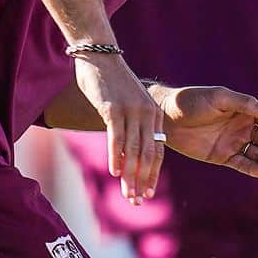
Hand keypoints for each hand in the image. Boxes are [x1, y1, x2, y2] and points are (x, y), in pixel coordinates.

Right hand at [74, 53, 164, 203]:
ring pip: (133, 150)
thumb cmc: (111, 83)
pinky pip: (117, 137)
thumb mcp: (128, 105)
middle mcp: (147, 114)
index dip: (152, 174)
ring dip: (130, 175)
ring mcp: (131, 110)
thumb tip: (126, 153)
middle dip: (142, 181)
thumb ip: (131, 126)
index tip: (147, 194)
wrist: (100, 56)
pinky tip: (114, 172)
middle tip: (137, 202)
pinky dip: (116, 156)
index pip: (157, 150)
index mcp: (154, 115)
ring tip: (127, 195)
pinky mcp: (114, 108)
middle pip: (148, 154)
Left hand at [154, 85, 257, 177]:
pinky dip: (252, 168)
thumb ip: (244, 104)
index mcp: (245, 110)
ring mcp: (233, 142)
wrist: (167, 118)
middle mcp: (242, 127)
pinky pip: (241, 163)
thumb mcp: (219, 98)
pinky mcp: (222, 156)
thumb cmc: (192, 102)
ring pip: (257, 154)